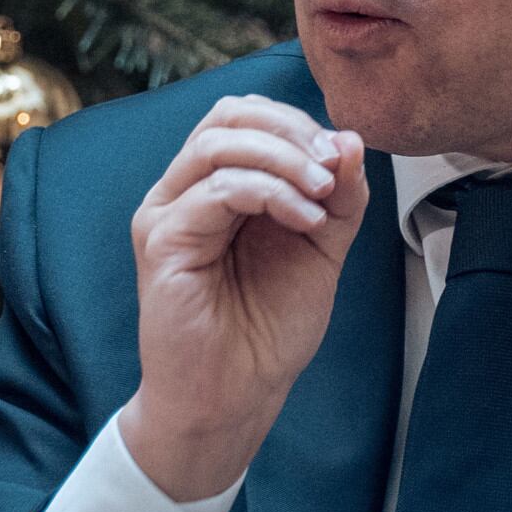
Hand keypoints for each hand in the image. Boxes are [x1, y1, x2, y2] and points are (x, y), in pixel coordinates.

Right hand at [119, 97, 370, 500]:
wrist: (234, 396)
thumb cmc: (267, 330)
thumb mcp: (321, 249)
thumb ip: (338, 196)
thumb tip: (350, 139)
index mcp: (217, 186)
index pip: (247, 117)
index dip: (298, 123)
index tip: (343, 155)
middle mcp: (184, 191)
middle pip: (227, 115)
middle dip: (290, 131)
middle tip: (332, 165)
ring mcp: (166, 213)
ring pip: (219, 144)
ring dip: (284, 159)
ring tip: (321, 196)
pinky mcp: (161, 241)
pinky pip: (215, 190)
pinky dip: (270, 194)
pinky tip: (304, 222)